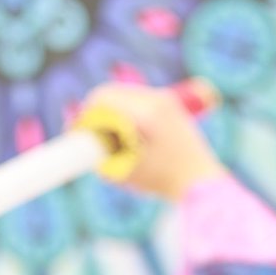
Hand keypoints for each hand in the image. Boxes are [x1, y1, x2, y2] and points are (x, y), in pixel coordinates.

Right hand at [80, 82, 227, 200]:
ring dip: (109, 109)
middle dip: (93, 110)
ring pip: (123, 93)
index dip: (83, 115)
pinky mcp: (171, 103)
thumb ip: (97, 151)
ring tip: (104, 133)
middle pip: (110, 92)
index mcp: (144, 114)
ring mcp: (165, 99)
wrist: (200, 181)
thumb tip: (77, 131)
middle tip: (85, 131)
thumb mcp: (121, 170)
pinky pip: (138, 98)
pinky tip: (123, 129)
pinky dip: (125, 110)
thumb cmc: (160, 181)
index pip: (100, 100)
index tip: (75, 131)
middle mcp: (156, 100)